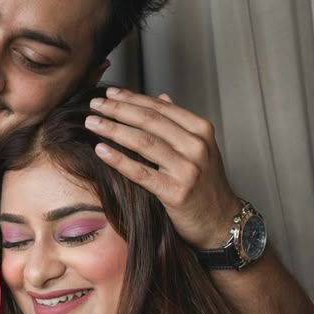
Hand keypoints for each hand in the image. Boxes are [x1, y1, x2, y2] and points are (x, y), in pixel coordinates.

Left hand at [85, 87, 241, 247]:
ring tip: (92, 123)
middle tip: (95, 104)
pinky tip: (101, 150)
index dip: (133, 98)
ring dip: (113, 130)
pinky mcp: (175, 192)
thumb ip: (179, 124)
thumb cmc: (206, 185)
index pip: (160, 108)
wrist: (221, 222)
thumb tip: (161, 97)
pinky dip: (119, 159)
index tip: (110, 92)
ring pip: (143, 142)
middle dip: (118, 109)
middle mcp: (195, 146)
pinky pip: (141, 172)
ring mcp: (187, 169)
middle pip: (149, 121)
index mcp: (200, 130)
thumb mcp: (200, 148)